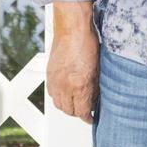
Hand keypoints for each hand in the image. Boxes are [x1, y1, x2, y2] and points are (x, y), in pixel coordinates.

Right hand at [47, 2, 98, 122]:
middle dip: (77, 113)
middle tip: (85, 110)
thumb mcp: (97, 69)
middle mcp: (65, 86)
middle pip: (68, 110)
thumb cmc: (87, 43)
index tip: (91, 117)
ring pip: (58, 104)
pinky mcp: (49, 74)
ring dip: (67, 106)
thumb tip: (94, 98)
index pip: (81, 111)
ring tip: (75, 103)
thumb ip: (95, 87)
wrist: (72, 28)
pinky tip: (65, 92)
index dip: (87, 117)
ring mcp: (55, 80)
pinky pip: (52, 93)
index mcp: (79, 85)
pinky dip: (58, 96)